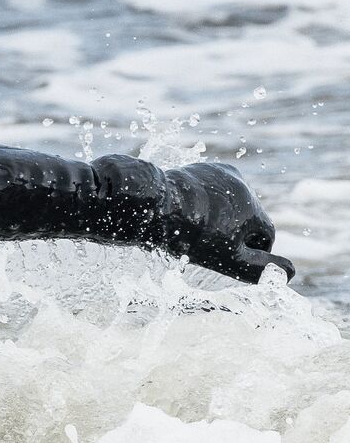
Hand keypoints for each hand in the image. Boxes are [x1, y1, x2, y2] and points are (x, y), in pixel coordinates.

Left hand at [160, 162, 294, 283]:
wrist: (151, 206)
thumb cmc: (189, 237)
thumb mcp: (226, 258)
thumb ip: (258, 267)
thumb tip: (290, 274)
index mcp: (254, 209)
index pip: (266, 235)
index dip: (253, 250)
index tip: (233, 258)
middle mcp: (244, 187)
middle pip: (248, 216)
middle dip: (235, 231)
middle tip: (208, 244)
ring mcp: (222, 174)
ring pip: (229, 202)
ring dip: (220, 215)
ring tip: (194, 228)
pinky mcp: (202, 169)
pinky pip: (210, 189)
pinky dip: (204, 201)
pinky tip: (186, 212)